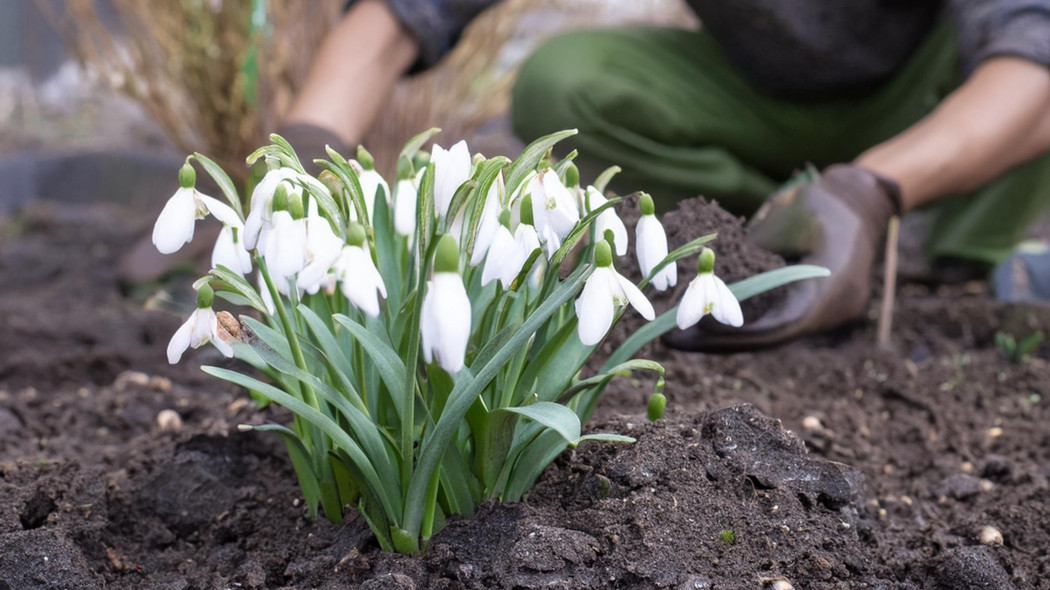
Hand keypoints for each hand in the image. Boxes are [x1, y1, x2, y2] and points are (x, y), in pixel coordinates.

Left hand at [663, 164, 901, 351]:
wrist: (864, 202)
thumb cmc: (827, 201)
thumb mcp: (790, 216)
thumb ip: (756, 246)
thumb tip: (707, 269)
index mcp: (831, 294)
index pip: (776, 328)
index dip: (732, 334)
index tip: (692, 332)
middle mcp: (829, 313)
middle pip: (768, 339)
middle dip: (719, 342)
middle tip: (671, 340)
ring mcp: (824, 314)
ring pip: (769, 335)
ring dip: (726, 337)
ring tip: (680, 336)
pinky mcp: (814, 308)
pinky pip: (773, 323)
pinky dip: (740, 324)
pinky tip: (704, 322)